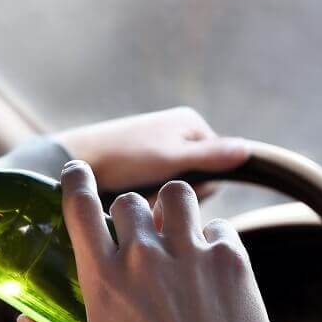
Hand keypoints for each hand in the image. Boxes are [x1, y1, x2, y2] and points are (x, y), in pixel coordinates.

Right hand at [17, 161, 274, 321]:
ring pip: (176, 195)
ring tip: (176, 228)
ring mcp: (188, 253)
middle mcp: (143, 256)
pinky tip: (210, 262)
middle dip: (131, 214)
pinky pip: (219, 226)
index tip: (77, 174)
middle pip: (129, 200)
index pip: (81, 206)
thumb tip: (23, 321)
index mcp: (104, 277)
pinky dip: (214, 239)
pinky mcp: (228, 259)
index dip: (75, 180)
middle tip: (139, 234)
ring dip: (172, 208)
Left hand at [53, 107, 248, 195]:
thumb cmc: (123, 157)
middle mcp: (176, 133)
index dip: (197, 188)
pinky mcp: (140, 165)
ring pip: (174, 189)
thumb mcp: (170, 158)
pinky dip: (143, 197)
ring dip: (158, 198)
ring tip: (134, 192)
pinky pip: (154, 190)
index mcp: (190, 124)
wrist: (74, 160)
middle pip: (196, 179)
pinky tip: (126, 195)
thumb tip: (247, 151)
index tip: (169, 188)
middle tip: (148, 191)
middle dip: (174, 194)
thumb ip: (209, 156)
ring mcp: (157, 149)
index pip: (218, 166)